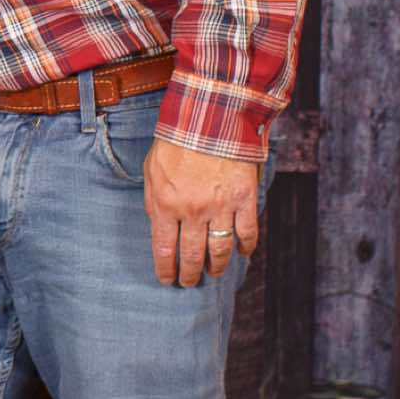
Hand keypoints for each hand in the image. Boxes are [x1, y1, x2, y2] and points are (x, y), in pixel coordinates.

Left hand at [142, 140, 260, 287]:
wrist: (209, 116)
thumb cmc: (176, 140)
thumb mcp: (152, 169)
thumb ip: (152, 199)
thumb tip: (156, 225)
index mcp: (165, 204)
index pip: (164, 249)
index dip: (166, 270)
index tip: (167, 280)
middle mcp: (192, 211)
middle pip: (192, 256)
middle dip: (190, 274)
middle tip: (190, 282)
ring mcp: (220, 207)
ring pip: (220, 250)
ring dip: (217, 266)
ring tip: (215, 272)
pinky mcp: (244, 199)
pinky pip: (248, 233)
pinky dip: (246, 247)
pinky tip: (242, 253)